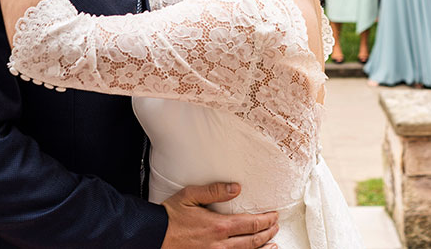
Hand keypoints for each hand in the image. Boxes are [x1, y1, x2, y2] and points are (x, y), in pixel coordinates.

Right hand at [161, 183, 277, 248]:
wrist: (154, 235)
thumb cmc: (170, 215)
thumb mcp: (190, 195)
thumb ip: (214, 191)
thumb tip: (237, 188)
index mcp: (218, 226)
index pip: (251, 224)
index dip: (266, 220)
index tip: (274, 216)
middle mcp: (220, 244)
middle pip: (253, 241)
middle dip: (268, 233)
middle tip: (276, 227)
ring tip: (273, 244)